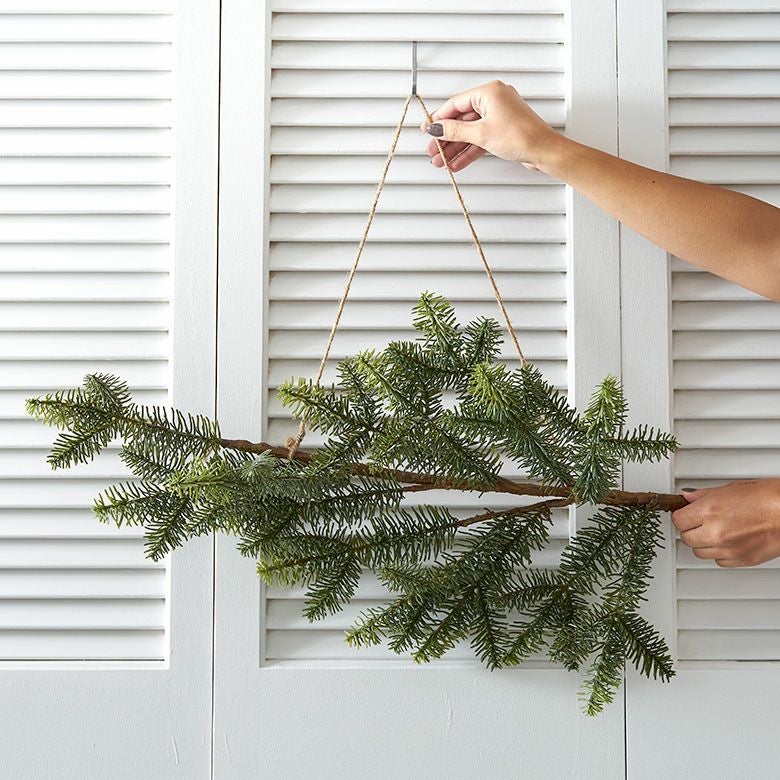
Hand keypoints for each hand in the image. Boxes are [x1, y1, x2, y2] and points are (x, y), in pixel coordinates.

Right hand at [420, 79, 563, 172]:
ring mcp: (498, 116)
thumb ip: (455, 131)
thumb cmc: (522, 136)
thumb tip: (438, 129)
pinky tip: (458, 162)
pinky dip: (469, 150)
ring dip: (455, 148)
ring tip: (443, 161)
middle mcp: (494, 100)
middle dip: (446, 138)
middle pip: (462, 119)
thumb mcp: (481, 134)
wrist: (543, 150)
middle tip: (434, 150)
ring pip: (470, 132)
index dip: (439, 119)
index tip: (428, 130)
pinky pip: (480, 138)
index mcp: (489, 92)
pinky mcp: (502, 130)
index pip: (455, 103)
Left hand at [672, 479, 779, 566]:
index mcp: (709, 510)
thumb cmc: (768, 497)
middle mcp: (715, 532)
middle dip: (690, 529)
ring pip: (699, 552)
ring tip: (714, 531)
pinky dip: (719, 553)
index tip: (685, 513)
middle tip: (698, 522)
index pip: (678, 519)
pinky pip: (718, 561)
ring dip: (702, 543)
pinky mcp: (740, 561)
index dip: (682, 515)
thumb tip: (689, 498)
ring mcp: (727, 549)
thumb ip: (705, 495)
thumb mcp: (731, 488)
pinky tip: (727, 541)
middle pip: (686, 537)